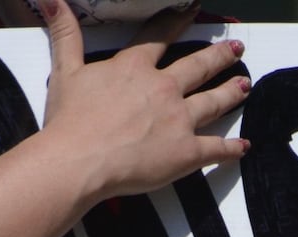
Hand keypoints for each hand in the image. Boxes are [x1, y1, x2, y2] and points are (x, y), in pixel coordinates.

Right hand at [39, 0, 250, 201]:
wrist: (79, 160)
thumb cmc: (70, 120)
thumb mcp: (65, 71)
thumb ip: (65, 34)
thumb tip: (52, 0)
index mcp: (135, 68)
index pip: (161, 37)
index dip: (178, 20)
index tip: (193, 9)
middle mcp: (163, 89)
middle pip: (198, 66)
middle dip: (219, 55)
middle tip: (236, 47)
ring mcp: (179, 120)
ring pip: (213, 101)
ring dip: (231, 92)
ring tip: (245, 84)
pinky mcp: (186, 152)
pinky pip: (216, 148)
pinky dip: (231, 148)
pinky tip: (243, 145)